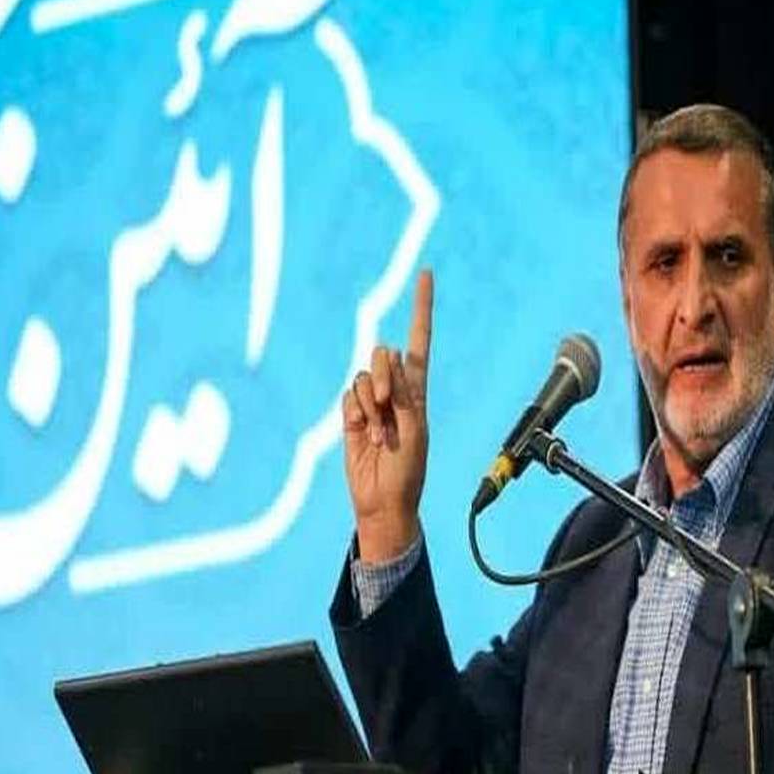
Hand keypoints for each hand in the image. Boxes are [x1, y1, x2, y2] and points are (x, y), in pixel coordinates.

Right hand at [342, 270, 432, 562]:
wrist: (384, 500)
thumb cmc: (409, 470)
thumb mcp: (416, 430)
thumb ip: (404, 392)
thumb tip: (390, 355)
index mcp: (419, 389)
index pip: (420, 339)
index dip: (421, 307)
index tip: (425, 273)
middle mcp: (395, 389)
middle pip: (383, 354)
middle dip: (384, 374)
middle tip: (389, 403)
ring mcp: (371, 402)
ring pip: (363, 377)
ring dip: (371, 404)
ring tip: (382, 433)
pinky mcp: (351, 415)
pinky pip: (349, 397)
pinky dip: (358, 414)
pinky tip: (367, 436)